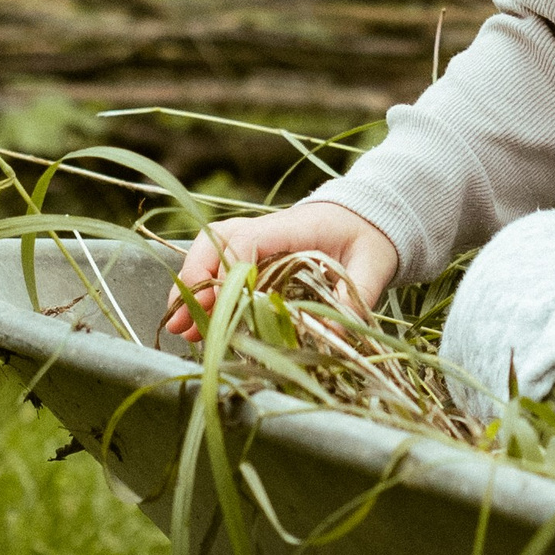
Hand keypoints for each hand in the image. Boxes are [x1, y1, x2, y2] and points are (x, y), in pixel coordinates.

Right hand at [163, 200, 398, 342]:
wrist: (371, 217)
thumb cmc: (371, 239)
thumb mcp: (374, 266)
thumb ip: (355, 297)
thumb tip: (335, 337)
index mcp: (295, 225)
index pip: (247, 241)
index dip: (228, 274)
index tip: (216, 308)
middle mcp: (268, 228)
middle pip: (216, 243)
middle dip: (195, 282)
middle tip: (182, 323)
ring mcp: (257, 237)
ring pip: (209, 250)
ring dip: (192, 286)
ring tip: (181, 328)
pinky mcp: (254, 250)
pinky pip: (218, 261)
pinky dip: (203, 286)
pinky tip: (197, 321)